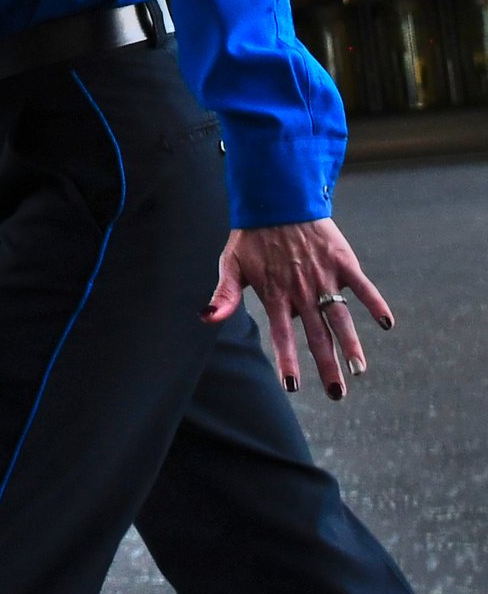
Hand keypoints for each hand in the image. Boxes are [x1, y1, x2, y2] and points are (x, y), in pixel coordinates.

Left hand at [204, 218, 394, 398]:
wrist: (276, 199)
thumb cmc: (252, 237)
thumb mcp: (231, 264)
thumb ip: (225, 295)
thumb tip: (206, 319)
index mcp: (275, 293)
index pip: (282, 333)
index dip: (287, 359)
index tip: (293, 386)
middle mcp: (301, 289)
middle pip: (317, 334)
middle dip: (327, 365)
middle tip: (337, 394)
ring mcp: (323, 276)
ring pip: (339, 315)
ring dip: (351, 342)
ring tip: (359, 369)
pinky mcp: (341, 261)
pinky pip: (361, 285)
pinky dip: (374, 302)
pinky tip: (387, 323)